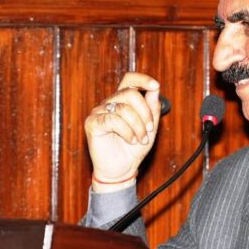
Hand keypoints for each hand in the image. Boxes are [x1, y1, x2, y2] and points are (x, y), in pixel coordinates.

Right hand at [85, 72, 161, 186]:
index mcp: (123, 100)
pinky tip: (130, 140)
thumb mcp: (149, 127)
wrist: (122, 169)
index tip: (155, 86)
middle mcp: (110, 103)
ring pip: (123, 108)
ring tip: (141, 139)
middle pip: (130, 93)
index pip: (129, 79)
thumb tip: (155, 87)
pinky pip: (113, 120)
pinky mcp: (92, 123)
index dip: (142, 79)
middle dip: (145, 113)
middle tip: (149, 130)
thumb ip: (152, 107)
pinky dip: (127, 131)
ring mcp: (99, 112)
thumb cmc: (134, 148)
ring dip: (138, 126)